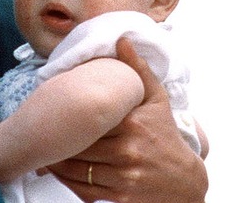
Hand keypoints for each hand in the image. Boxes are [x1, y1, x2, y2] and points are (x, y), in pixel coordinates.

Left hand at [46, 38, 207, 202]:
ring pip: (75, 170)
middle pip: (78, 145)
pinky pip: (83, 190)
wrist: (184, 180)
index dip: (67, 117)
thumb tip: (122, 39)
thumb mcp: (157, 100)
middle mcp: (127, 150)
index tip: (53, 112)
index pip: (88, 120)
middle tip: (42, 133)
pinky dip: (67, 182)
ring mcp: (123, 177)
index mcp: (133, 123)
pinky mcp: (118, 198)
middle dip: (58, 141)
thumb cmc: (166, 136)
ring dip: (56, 163)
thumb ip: (139, 70)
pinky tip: (60, 172)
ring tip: (45, 153)